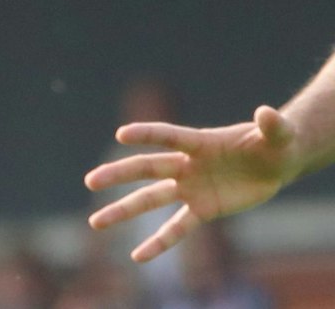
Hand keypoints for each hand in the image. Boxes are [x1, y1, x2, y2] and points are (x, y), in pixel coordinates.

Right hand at [84, 106, 301, 260]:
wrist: (274, 163)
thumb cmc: (275, 142)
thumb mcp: (279, 133)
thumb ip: (273, 124)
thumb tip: (268, 112)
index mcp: (200, 142)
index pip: (169, 137)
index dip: (147, 135)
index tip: (121, 134)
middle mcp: (187, 165)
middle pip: (147, 169)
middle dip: (119, 175)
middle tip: (91, 181)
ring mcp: (190, 188)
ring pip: (150, 200)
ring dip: (123, 210)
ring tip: (95, 222)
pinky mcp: (202, 210)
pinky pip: (176, 229)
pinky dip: (158, 243)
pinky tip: (137, 257)